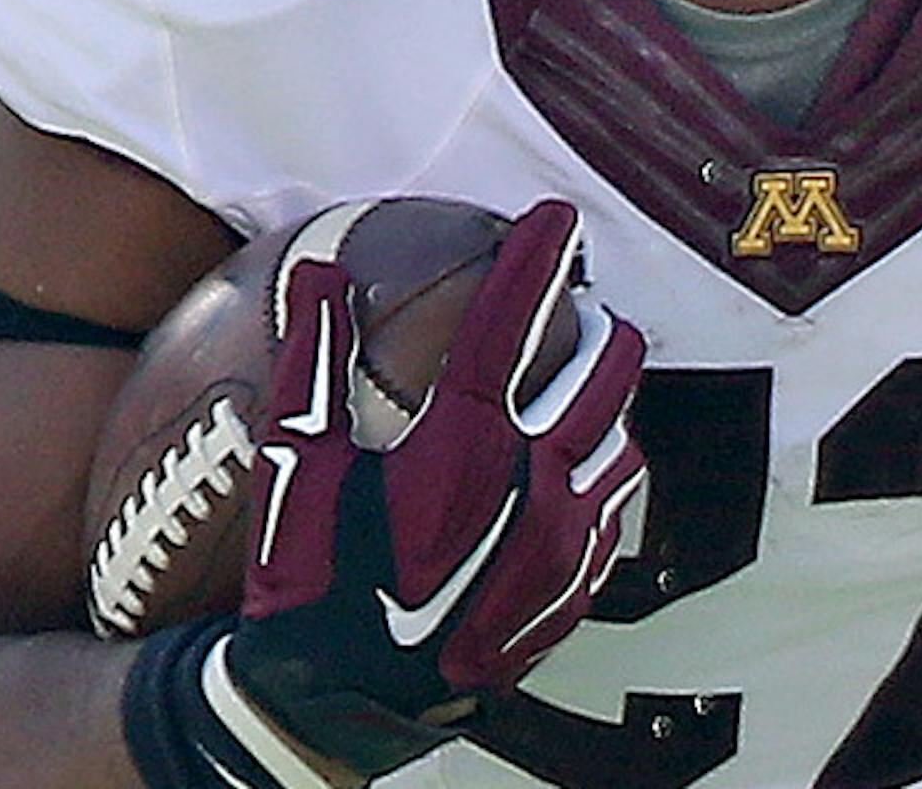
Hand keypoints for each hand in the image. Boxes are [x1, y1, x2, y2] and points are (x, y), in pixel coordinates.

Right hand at [226, 200, 647, 771]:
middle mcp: (532, 482)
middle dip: (600, 322)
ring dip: (613, 398)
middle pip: (603, 372)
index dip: (537, 259)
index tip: (558, 216)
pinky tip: (584, 467)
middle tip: (581, 302)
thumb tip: (319, 270)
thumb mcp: (298, 467)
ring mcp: (562, 540)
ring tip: (591, 378)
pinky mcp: (573, 588)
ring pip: (624, 440)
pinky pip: (616, 510)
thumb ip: (316, 362)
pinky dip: (607, 470)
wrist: (336, 705)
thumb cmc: (310, 582)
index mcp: (465, 444)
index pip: (514, 322)